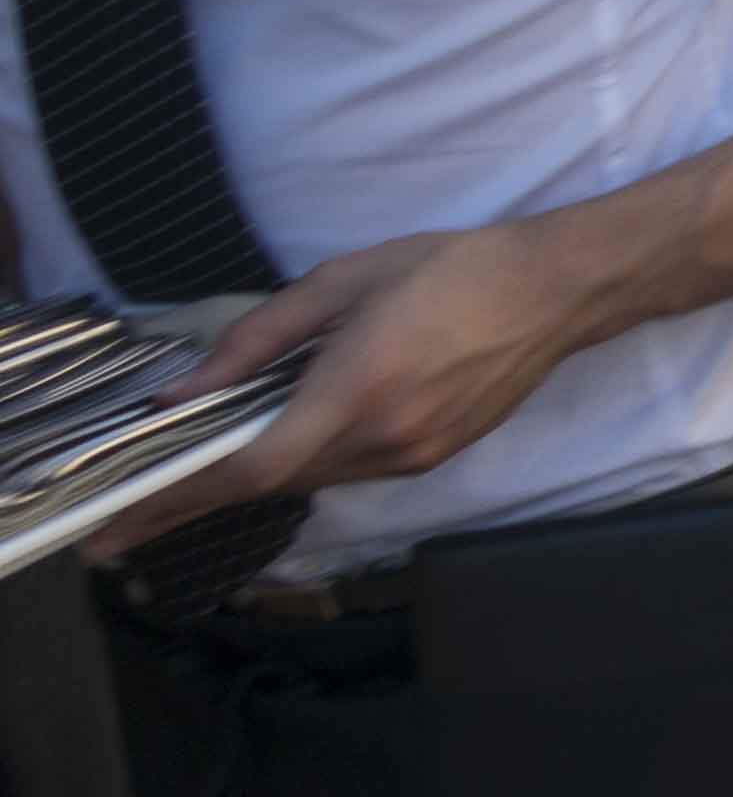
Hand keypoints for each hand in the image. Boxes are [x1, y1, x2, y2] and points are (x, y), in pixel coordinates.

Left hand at [85, 224, 584, 546]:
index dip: (175, 500)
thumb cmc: (447, 268)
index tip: (114, 527)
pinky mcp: (429, 458)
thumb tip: (184, 392)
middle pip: (268, 484)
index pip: (251, 466)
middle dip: (191, 499)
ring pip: (307, 479)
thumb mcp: (341, 281)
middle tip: (122, 517)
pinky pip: (344, 471)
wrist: (554, 291)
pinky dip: (298, 463)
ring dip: (248, 478)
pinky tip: (276, 447)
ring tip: (185, 479)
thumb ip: (258, 338)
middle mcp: (383, 439)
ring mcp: (410, 457)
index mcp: (357, 387)